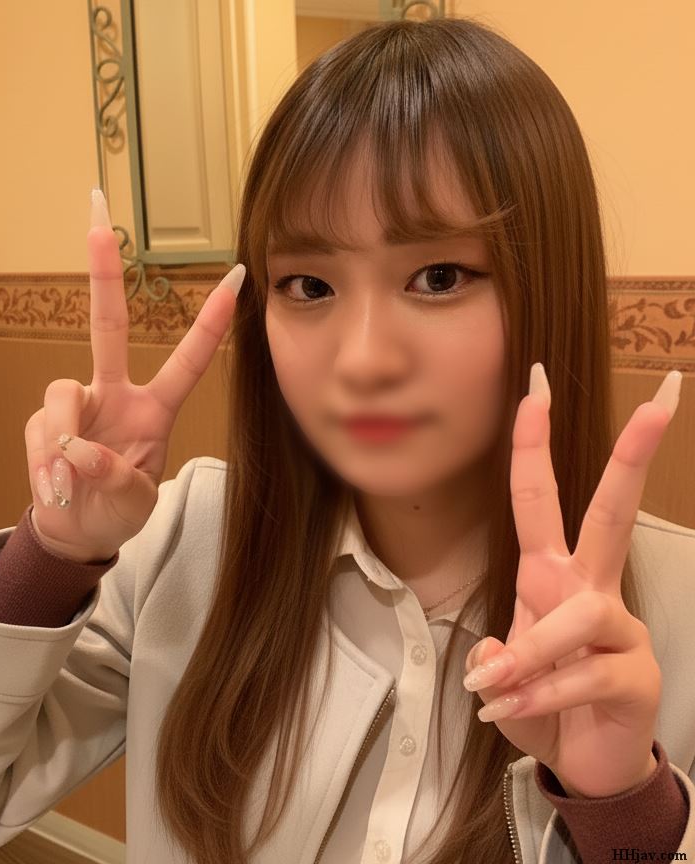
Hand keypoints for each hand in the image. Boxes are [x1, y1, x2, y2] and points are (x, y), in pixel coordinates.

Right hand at [23, 189, 245, 561]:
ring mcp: (77, 406)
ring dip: (63, 440)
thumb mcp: (135, 503)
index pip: (187, 361)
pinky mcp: (42, 423)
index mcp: (154, 409)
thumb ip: (116, 479)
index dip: (209, 323)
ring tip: (70, 485)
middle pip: (108, 327)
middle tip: (97, 219)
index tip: (236, 276)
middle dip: (102, 274)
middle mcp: (115, 394)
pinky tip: (56, 489)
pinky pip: (40, 431)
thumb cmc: (116, 510)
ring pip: (62, 393)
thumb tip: (78, 448)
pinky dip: (45, 464)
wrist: (74, 530)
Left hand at [461, 363, 680, 797]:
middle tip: (659, 402)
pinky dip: (538, 695)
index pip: (540, 499)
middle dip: (632, 458)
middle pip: (612, 513)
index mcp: (551, 574)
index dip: (534, 445)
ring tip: (496, 688)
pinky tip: (513, 710)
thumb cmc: (539, 701)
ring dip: (531, 654)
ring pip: (578, 615)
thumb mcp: (500, 676)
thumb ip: (494, 658)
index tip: (534, 387)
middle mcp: (589, 589)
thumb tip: (496, 651)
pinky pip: (581, 673)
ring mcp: (619, 627)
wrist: (582, 762)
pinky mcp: (636, 674)